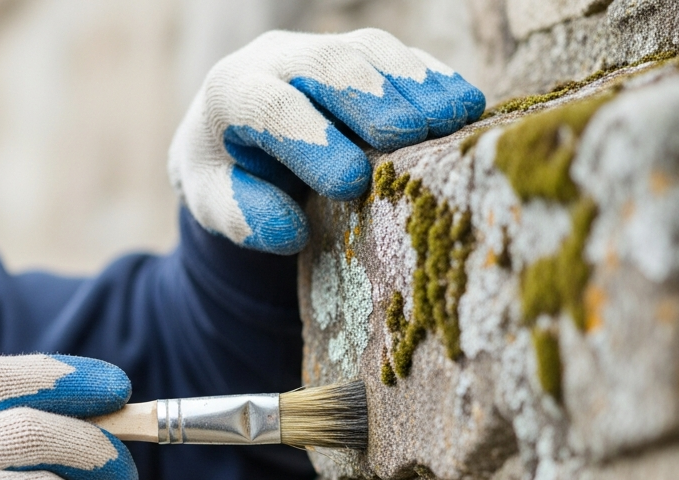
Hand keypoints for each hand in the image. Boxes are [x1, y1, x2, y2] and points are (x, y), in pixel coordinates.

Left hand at [169, 29, 485, 254]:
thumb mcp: (211, 200)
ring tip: (453, 119)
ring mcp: (322, 48)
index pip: (273, 109)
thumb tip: (289, 232)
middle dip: (372, 99)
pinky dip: (434, 79)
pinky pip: (401, 55)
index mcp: (231, 91)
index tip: (350, 182)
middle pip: (328, 66)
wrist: (227, 133)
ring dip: (414, 85)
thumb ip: (240, 215)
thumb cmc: (223, 173)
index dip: (312, 142)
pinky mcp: (361, 53)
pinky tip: (467, 106)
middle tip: (412, 136)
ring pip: (370, 50)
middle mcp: (277, 58)